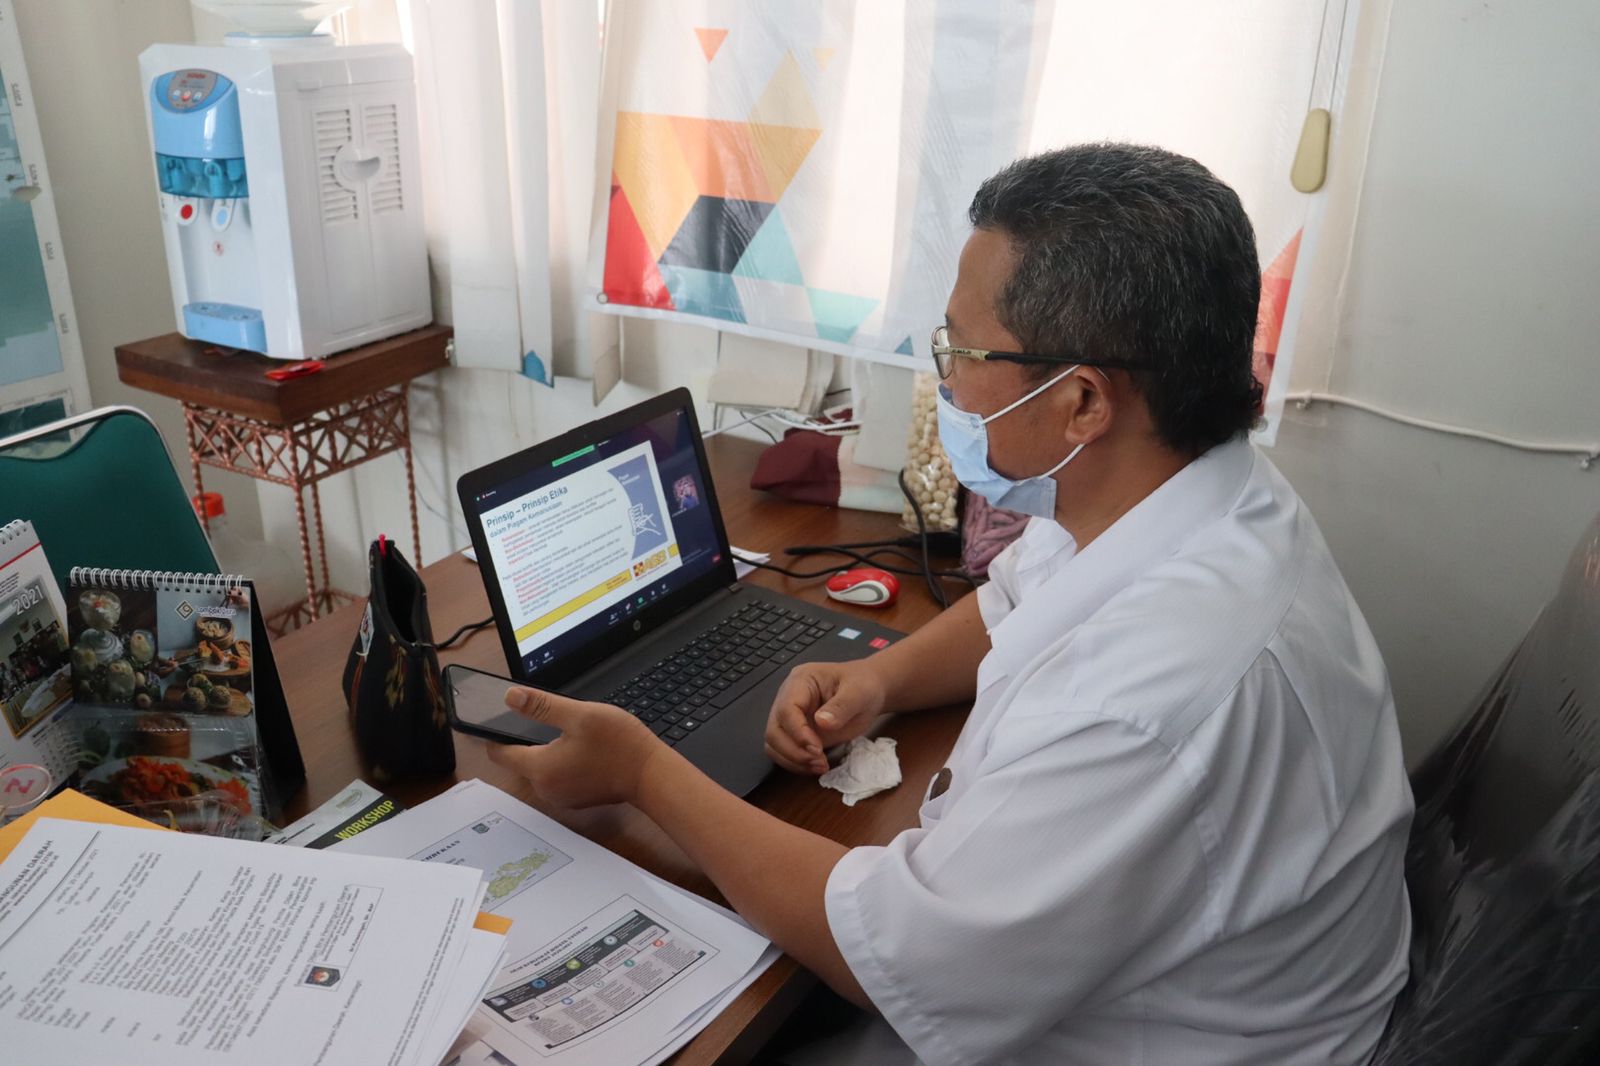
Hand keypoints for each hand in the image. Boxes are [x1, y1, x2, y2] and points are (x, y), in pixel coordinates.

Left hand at [486, 686, 664, 808]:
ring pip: (540, 768)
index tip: (490, 719)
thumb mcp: (579, 715)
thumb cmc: (620, 745)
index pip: (499, 753)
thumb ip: (541, 706)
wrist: (651, 775)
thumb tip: (509, 697)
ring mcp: (561, 796)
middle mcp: (546, 788)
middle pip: (520, 760)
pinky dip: (561, 762)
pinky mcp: (575, 798)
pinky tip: (581, 748)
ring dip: (546, 750)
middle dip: (526, 739)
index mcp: (540, 768)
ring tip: (569, 732)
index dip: (492, 734)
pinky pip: (557, 777)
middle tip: (545, 716)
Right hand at [764, 661, 886, 774]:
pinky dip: (797, 764)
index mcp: (801, 681)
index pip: (786, 709)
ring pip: (774, 744)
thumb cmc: (863, 685)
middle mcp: (788, 698)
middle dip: (794, 751)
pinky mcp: (796, 734)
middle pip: (774, 730)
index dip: (798, 732)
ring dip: (794, 761)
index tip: (817, 748)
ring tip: (820, 765)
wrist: (869, 691)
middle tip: (819, 761)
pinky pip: (785, 753)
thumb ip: (841, 706)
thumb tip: (821, 722)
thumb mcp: (859, 692)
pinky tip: (817, 766)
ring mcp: (790, 718)